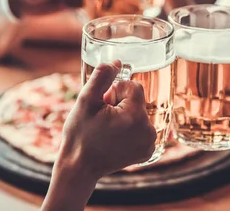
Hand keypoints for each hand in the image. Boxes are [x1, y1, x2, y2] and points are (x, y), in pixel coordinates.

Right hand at [59, 60, 155, 179]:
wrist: (79, 167)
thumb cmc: (80, 133)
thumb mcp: (86, 100)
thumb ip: (102, 76)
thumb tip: (117, 62)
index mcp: (136, 117)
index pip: (133, 86)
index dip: (114, 92)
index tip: (103, 106)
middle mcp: (148, 131)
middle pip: (137, 99)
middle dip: (120, 103)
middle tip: (103, 119)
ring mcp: (150, 143)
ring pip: (139, 111)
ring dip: (124, 114)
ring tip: (107, 129)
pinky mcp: (148, 151)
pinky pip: (141, 126)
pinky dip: (130, 128)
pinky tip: (115, 137)